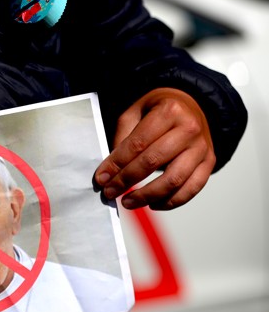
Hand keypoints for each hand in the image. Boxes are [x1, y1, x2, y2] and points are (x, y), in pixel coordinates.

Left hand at [93, 88, 215, 209]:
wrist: (191, 106)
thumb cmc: (158, 111)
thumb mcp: (135, 113)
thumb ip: (123, 138)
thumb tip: (110, 171)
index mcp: (168, 111)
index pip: (137, 143)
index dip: (117, 164)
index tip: (101, 179)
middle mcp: (189, 129)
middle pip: (153, 162)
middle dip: (127, 181)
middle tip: (110, 192)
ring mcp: (201, 147)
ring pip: (174, 180)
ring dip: (147, 196)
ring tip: (128, 202)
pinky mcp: (209, 162)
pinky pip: (191, 189)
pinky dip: (171, 202)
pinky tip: (153, 204)